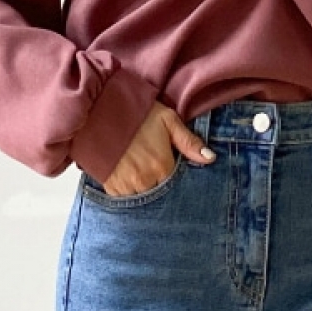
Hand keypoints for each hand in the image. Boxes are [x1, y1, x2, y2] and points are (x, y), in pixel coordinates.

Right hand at [87, 101, 215, 196]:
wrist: (101, 111)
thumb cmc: (137, 114)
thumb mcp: (168, 120)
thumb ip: (189, 142)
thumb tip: (210, 158)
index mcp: (162, 166)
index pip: (176, 183)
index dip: (174, 175)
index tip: (169, 165)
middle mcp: (145, 181)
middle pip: (160, 193)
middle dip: (160, 184)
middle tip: (153, 166)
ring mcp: (126, 186)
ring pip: (143, 198)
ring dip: (145, 189)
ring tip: (141, 170)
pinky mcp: (110, 188)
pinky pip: (125, 199)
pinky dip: (129, 191)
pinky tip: (128, 175)